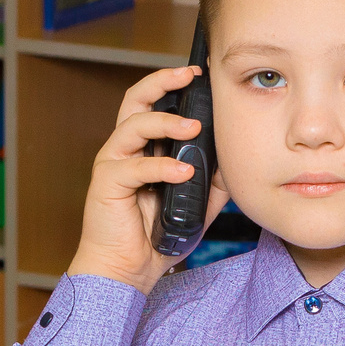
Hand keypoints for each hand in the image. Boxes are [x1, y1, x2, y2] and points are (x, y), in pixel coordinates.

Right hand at [63, 65, 229, 295]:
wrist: (128, 269)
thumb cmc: (156, 236)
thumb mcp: (198, 204)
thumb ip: (214, 180)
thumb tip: (237, 159)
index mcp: (144, 147)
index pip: (155, 104)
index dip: (174, 85)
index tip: (202, 76)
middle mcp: (126, 148)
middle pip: (136, 99)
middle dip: (162, 82)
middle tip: (189, 76)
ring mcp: (114, 163)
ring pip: (134, 125)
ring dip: (165, 122)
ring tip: (193, 128)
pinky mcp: (107, 183)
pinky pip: (135, 166)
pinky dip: (161, 166)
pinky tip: (183, 172)